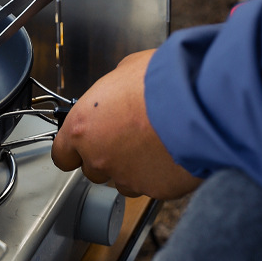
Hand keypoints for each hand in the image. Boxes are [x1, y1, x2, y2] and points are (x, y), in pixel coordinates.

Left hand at [52, 50, 201, 199]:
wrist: (199, 101)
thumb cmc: (162, 81)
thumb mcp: (126, 70)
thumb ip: (111, 91)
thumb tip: (117, 92)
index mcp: (82, 127)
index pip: (62, 155)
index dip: (74, 150)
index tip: (82, 147)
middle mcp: (99, 157)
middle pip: (93, 169)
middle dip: (108, 156)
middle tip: (130, 137)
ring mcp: (127, 177)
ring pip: (124, 181)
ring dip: (134, 168)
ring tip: (155, 144)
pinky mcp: (156, 190)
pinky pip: (153, 186)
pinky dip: (161, 174)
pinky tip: (173, 153)